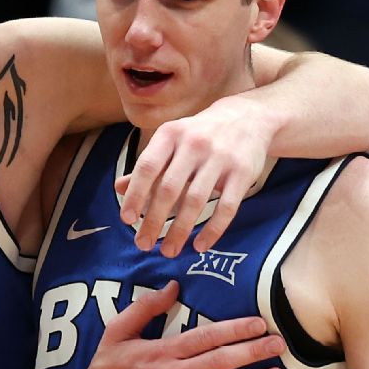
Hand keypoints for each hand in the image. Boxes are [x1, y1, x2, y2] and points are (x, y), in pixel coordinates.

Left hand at [117, 95, 271, 256]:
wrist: (248, 118)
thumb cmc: (200, 134)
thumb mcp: (172, 141)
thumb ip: (148, 165)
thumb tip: (119, 189)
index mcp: (171, 134)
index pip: (147, 167)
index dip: (135, 195)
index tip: (127, 220)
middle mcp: (194, 143)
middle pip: (169, 188)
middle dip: (154, 220)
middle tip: (143, 243)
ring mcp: (220, 157)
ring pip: (196, 200)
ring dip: (180, 230)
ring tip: (168, 251)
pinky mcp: (243, 172)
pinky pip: (227, 207)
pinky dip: (213, 230)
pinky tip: (200, 246)